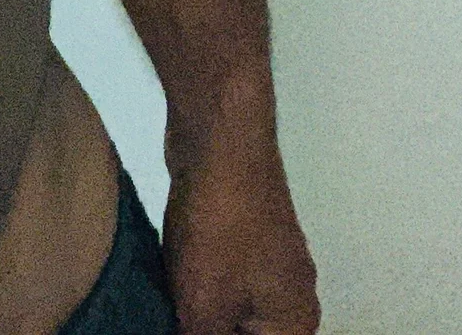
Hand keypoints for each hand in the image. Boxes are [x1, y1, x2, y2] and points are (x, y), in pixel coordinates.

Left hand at [162, 130, 320, 334]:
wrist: (219, 145)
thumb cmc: (220, 229)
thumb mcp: (204, 308)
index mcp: (294, 323)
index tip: (186, 327)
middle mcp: (292, 297)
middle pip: (249, 332)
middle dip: (208, 328)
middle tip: (171, 319)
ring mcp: (270, 262)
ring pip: (233, 309)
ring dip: (200, 312)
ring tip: (167, 304)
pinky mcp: (244, 235)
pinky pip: (222, 278)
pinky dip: (197, 286)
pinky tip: (167, 283)